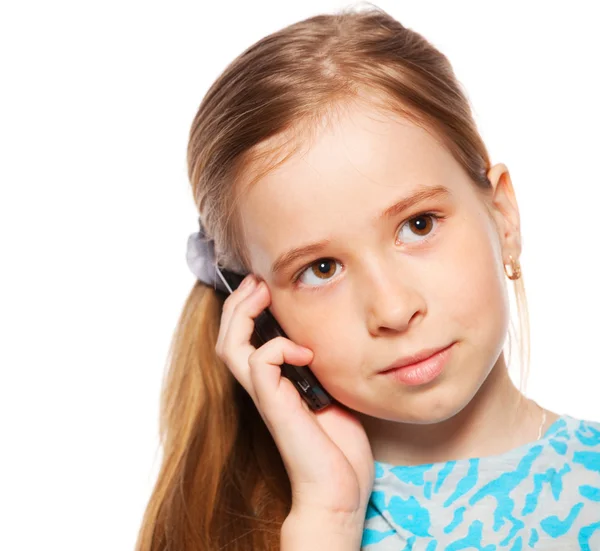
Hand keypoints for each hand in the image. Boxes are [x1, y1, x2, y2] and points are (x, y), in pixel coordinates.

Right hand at [215, 275, 373, 519]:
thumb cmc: (337, 445)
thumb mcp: (331, 392)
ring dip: (242, 314)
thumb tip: (325, 337)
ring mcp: (265, 397)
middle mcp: (262, 387)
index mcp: (273, 382)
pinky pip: (260, 363)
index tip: (265, 285)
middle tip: (256, 281)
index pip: (243, 339)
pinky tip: (305, 351)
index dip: (246, 310)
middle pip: (227, 337)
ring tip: (260, 293)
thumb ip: (320, 366)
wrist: (338, 491)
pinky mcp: (275, 406)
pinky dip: (278, 347)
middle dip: (238, 304)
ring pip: (230, 346)